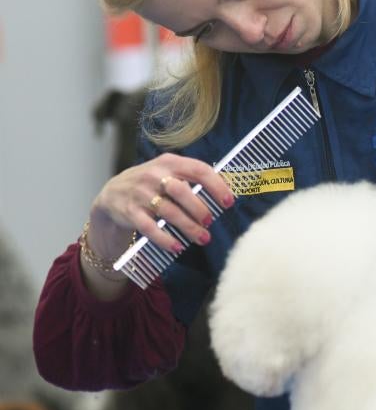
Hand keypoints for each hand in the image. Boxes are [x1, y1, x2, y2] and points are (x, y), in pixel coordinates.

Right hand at [87, 153, 234, 259]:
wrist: (113, 193)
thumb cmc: (151, 183)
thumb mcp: (168, 172)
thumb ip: (191, 178)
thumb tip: (225, 191)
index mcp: (170, 163)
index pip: (198, 170)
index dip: (216, 186)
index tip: (229, 202)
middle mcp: (154, 175)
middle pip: (182, 191)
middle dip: (200, 209)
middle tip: (210, 222)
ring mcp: (141, 193)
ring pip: (169, 212)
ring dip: (189, 227)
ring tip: (203, 238)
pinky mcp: (130, 212)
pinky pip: (150, 228)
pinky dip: (165, 239)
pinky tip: (177, 246)